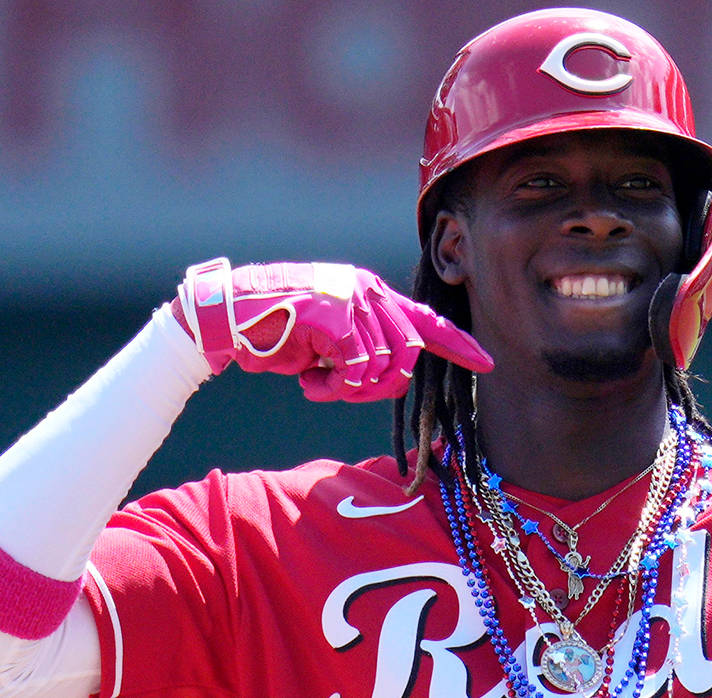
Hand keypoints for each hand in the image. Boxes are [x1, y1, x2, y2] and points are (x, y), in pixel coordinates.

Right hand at [173, 258, 491, 401]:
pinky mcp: (335, 316)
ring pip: (386, 366)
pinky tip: (309, 380)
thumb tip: (392, 375)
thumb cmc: (273, 334)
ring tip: (320, 383)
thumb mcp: (326, 340)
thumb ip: (361, 346)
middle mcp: (367, 291)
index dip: (457, 343)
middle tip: (343, 391)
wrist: (225, 318)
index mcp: (369, 294)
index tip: (486, 362)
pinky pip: (357, 369)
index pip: (424, 319)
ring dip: (351, 390)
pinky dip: (333, 387)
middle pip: (408, 355)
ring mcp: (352, 300)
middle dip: (381, 388)